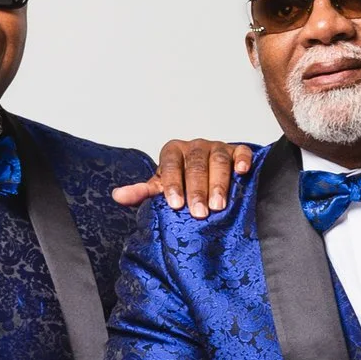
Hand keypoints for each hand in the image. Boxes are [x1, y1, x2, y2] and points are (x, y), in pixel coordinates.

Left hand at [112, 138, 255, 216]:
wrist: (205, 176)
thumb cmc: (182, 183)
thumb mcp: (161, 187)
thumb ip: (142, 192)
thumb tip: (118, 197)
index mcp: (173, 152)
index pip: (171, 164)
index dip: (173, 183)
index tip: (175, 204)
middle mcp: (194, 147)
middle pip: (196, 164)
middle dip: (197, 190)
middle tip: (200, 212)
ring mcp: (217, 147)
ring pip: (218, 160)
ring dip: (219, 183)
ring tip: (219, 205)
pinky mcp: (237, 152)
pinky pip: (242, 152)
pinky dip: (243, 160)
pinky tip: (242, 172)